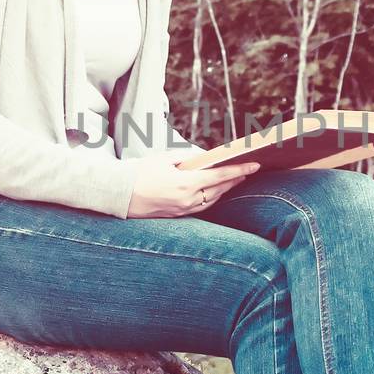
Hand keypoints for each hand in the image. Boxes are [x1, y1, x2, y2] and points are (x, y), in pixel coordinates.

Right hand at [127, 151, 262, 218]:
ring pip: (212, 199)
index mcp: (185, 183)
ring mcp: (183, 210)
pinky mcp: (177, 215)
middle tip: (249, 170)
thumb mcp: (164, 159)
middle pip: (220, 189)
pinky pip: (202, 206)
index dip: (239, 170)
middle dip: (236, 179)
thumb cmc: (139, 172)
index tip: (254, 165)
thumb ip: (188, 158)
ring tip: (236, 179)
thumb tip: (206, 158)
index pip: (220, 176)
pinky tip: (217, 190)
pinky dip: (212, 197)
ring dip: (226, 189)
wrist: (119, 194)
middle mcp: (187, 200)